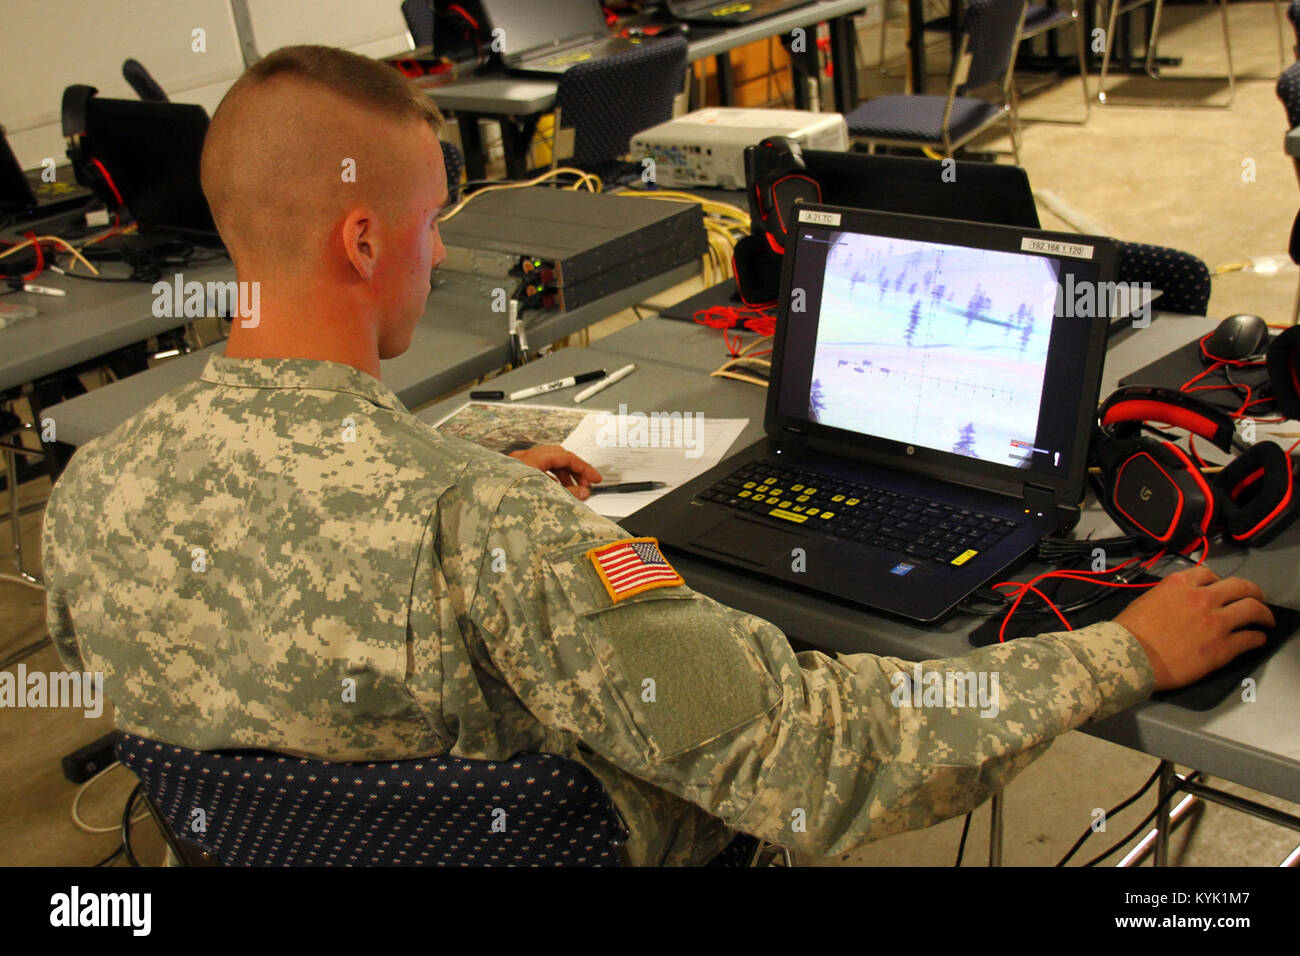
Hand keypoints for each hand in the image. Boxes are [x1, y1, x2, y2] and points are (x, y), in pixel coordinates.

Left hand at [508, 445, 602, 499]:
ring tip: (572, 492)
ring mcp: (514, 466)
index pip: (566, 457)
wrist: (485, 514)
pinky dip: (550, 479)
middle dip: (574, 472)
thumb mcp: (546, 498)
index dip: (584, 469)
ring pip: (547, 464)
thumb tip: (583, 492)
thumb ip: (569, 494)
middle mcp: (521, 458)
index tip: (595, 479)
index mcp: (531, 459)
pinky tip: (554, 492)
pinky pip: (537, 471)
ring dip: (563, 476)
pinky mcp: (511, 476)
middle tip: (586, 485)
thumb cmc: (508, 504)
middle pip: (557, 457)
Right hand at [1114, 567, 1273, 691]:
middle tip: (1257, 598)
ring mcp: (1215, 622)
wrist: (1129, 657)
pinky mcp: (1223, 647)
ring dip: (1263, 613)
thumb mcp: (1147, 599)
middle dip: (1253, 592)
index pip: (1209, 573)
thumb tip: (1181, 601)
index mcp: (1179, 584)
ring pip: (1253, 609)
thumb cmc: (1130, 631)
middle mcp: (1202, 598)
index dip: (1218, 581)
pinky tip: (1258, 639)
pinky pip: (1250, 638)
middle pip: (1240, 587)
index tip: (1221, 589)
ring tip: (1266, 619)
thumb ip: (1169, 595)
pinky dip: (1257, 638)